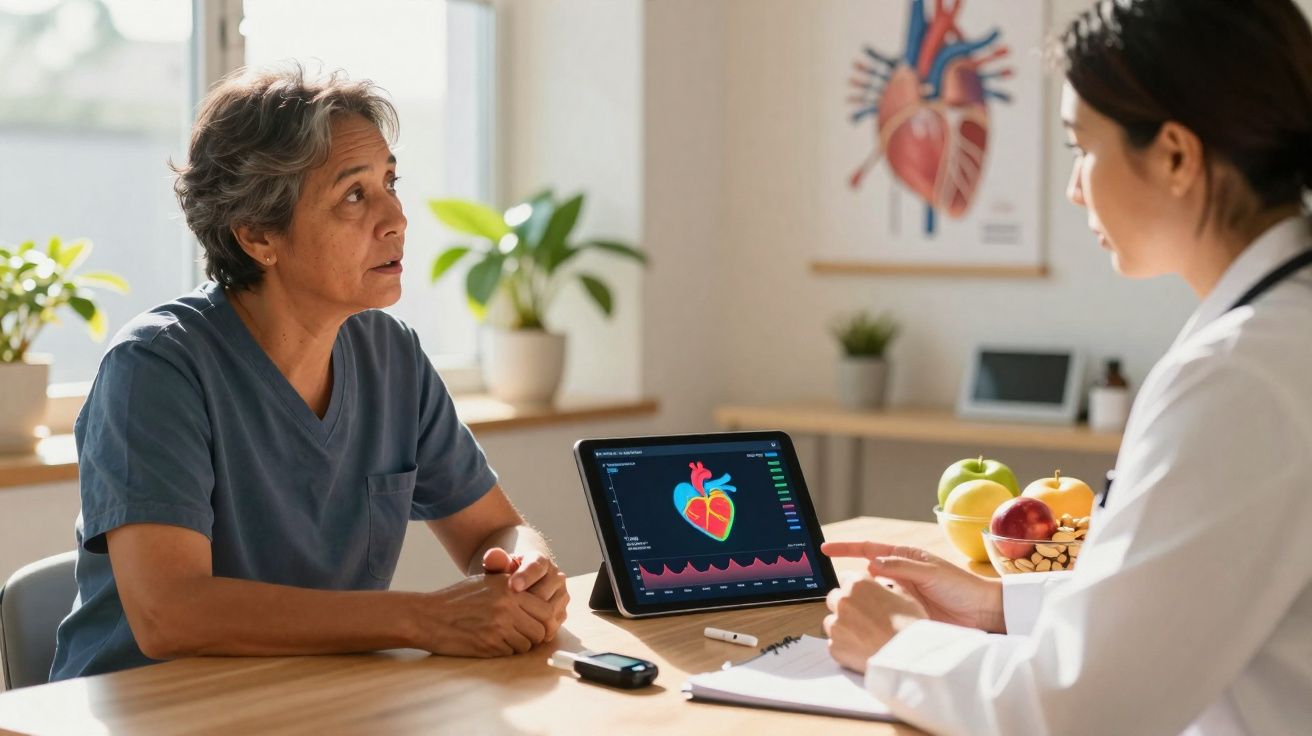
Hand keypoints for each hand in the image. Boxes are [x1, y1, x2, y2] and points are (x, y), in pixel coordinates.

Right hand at [416, 574, 558, 656]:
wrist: (429, 616)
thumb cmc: (457, 598)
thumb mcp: (487, 581)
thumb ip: (512, 586)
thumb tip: (539, 598)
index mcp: (510, 588)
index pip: (546, 608)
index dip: (545, 619)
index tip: (538, 622)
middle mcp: (508, 606)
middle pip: (542, 628)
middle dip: (537, 634)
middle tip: (525, 634)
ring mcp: (499, 627)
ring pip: (528, 643)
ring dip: (521, 644)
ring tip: (506, 637)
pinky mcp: (490, 645)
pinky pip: (511, 652)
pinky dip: (506, 650)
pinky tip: (493, 642)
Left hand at [482, 548, 568, 639]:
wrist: (520, 587)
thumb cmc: (506, 577)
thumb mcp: (499, 567)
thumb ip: (495, 561)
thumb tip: (492, 556)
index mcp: (541, 561)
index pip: (537, 566)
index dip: (526, 576)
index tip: (513, 586)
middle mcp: (556, 576)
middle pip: (546, 591)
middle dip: (528, 601)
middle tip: (510, 609)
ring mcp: (561, 595)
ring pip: (551, 609)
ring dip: (533, 616)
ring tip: (514, 622)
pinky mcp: (561, 611)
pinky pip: (553, 623)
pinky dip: (540, 628)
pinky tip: (523, 631)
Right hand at [821, 541, 1004, 632]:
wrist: (983, 613)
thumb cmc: (962, 586)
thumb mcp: (931, 572)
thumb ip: (901, 567)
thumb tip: (871, 563)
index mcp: (905, 557)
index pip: (868, 549)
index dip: (845, 548)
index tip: (824, 548)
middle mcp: (900, 574)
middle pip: (864, 572)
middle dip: (848, 578)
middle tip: (837, 588)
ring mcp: (902, 594)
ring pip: (871, 594)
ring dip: (861, 598)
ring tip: (849, 605)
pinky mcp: (905, 612)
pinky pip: (883, 611)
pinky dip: (872, 614)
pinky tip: (865, 619)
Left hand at [824, 575, 926, 672]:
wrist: (909, 656)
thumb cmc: (910, 626)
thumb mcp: (905, 596)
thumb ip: (886, 586)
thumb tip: (881, 585)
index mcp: (858, 584)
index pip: (845, 577)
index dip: (855, 587)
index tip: (860, 595)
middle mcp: (843, 601)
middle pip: (835, 599)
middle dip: (846, 606)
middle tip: (864, 618)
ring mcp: (836, 625)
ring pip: (832, 622)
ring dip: (843, 626)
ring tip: (864, 636)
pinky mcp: (834, 647)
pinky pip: (834, 643)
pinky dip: (844, 646)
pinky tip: (861, 649)